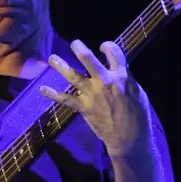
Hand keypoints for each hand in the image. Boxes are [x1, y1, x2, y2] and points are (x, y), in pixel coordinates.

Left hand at [41, 39, 151, 159]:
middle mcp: (104, 82)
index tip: (103, 46)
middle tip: (74, 43)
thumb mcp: (138, 92)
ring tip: (51, 58)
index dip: (108, 46)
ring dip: (61, 66)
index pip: (114, 53)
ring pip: (73, 76)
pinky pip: (65, 100)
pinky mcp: (84, 107)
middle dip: (80, 49)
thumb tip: (118, 69)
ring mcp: (92, 94)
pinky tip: (42, 89)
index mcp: (121, 76)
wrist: (129, 138)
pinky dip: (53, 94)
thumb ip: (126, 79)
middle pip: (89, 60)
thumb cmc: (138, 115)